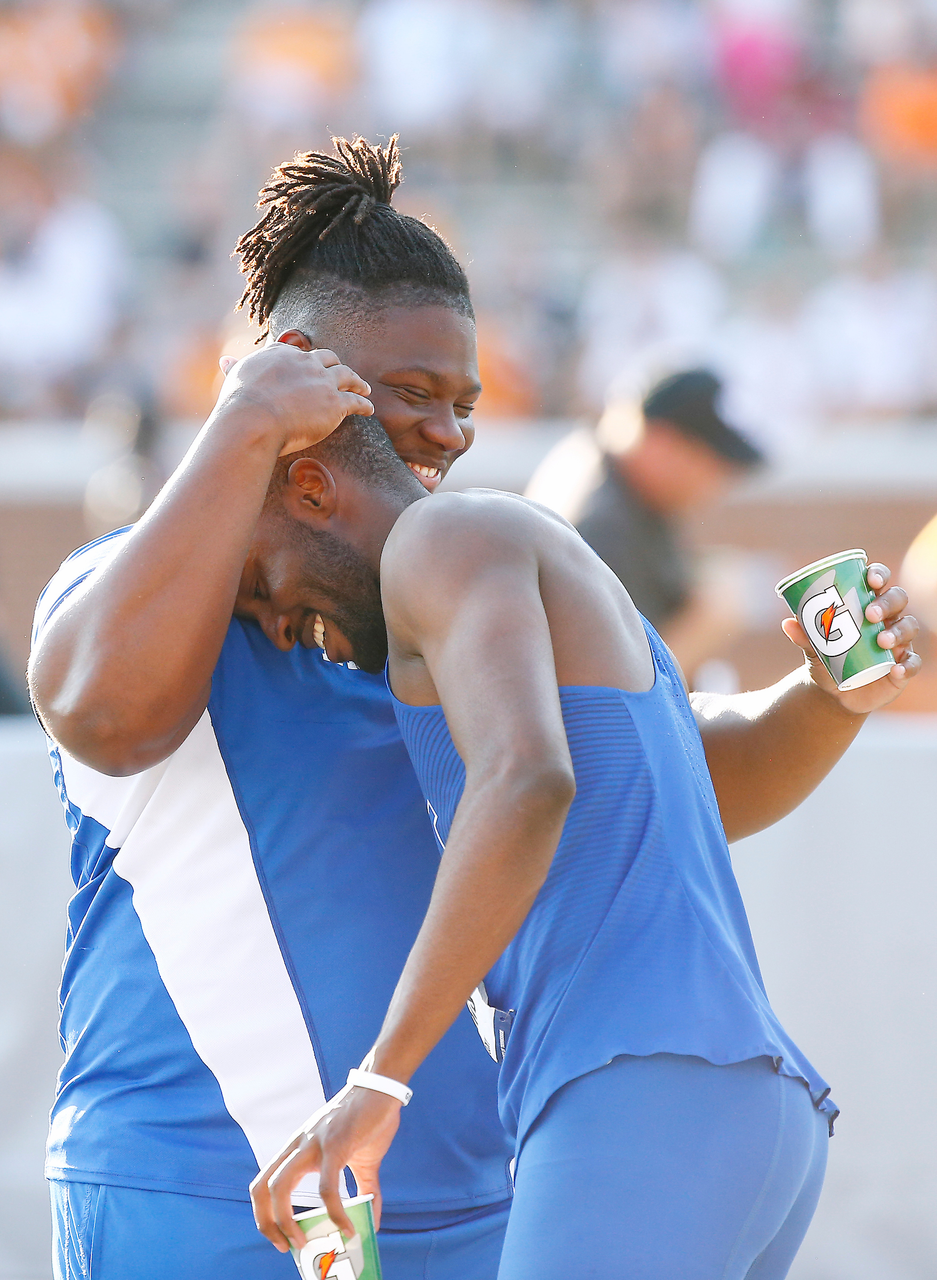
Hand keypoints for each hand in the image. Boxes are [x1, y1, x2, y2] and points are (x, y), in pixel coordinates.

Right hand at [215, 344, 372, 456]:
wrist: (254, 420)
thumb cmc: (240, 404)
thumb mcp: (235, 379)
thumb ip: (234, 368)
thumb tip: (224, 360)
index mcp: (282, 354)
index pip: (298, 352)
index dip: (306, 359)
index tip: (312, 365)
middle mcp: (305, 362)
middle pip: (327, 358)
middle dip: (336, 364)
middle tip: (343, 373)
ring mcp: (323, 381)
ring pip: (347, 375)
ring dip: (357, 381)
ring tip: (364, 388)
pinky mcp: (335, 403)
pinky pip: (356, 401)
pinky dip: (364, 403)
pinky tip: (369, 408)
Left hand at [250, 1087, 400, 1252]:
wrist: (381, 1088)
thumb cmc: (368, 1120)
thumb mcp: (361, 1160)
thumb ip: (364, 1191)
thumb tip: (372, 1222)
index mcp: (298, 1148)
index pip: (264, 1182)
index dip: (264, 1214)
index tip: (280, 1238)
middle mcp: (298, 1145)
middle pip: (262, 1187)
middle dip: (267, 1223)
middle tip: (287, 1246)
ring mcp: (314, 1144)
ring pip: (281, 1185)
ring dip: (287, 1221)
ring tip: (304, 1242)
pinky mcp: (336, 1145)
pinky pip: (327, 1187)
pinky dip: (334, 1213)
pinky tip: (347, 1227)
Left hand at [781, 562, 920, 712]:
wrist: (833, 693)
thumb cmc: (827, 660)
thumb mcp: (813, 649)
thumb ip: (804, 637)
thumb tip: (787, 623)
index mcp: (866, 604)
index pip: (879, 581)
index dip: (879, 574)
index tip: (870, 579)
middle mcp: (887, 619)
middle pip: (898, 599)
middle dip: (887, 603)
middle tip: (870, 614)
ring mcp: (899, 642)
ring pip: (908, 627)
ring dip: (898, 632)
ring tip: (881, 641)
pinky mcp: (903, 665)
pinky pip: (913, 663)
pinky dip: (907, 665)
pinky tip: (896, 669)